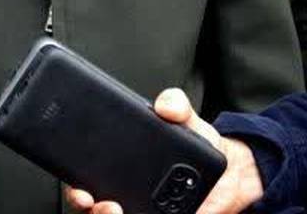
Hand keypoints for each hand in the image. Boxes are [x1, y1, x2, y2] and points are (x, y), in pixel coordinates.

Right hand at [65, 89, 263, 213]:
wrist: (232, 174)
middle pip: (92, 207)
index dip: (75, 184)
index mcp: (120, 165)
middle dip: (87, 207)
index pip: (85, 177)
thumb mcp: (187, 120)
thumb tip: (167, 103)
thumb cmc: (200, 146)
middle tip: (94, 201)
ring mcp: (143, 211)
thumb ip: (177, 105)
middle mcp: (125, 192)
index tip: (79, 187)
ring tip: (116, 211)